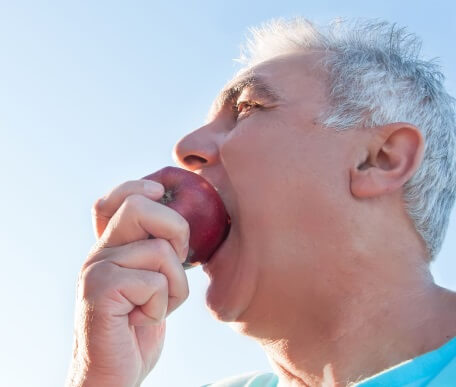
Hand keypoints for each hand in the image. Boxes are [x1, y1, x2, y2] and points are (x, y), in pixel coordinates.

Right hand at [66, 179, 189, 386]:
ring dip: (175, 285)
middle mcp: (99, 252)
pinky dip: (163, 306)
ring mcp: (96, 269)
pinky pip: (155, 282)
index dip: (137, 186)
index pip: (113, 200)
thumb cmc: (138, 327)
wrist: (114, 373)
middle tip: (178, 261)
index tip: (160, 191)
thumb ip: (156, 254)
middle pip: (140, 207)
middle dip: (176, 229)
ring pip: (159, 250)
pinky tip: (143, 320)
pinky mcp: (100, 291)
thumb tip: (185, 223)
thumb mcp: (151, 284)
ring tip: (156, 306)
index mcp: (110, 248)